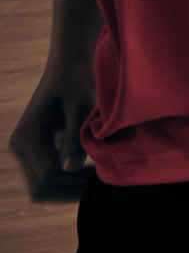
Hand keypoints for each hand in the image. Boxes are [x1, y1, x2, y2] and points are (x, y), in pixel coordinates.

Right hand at [10, 54, 95, 200]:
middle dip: (71, 190)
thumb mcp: (82, 104)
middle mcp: (20, 145)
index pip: (48, 174)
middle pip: (40, 187)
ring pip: (42, 186)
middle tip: (102, 182)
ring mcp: (26, 149)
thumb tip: (70, 168)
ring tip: (98, 178)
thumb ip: (75, 137)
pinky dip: (67, 179)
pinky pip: (47, 175)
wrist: (70, 61)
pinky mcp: (37, 148)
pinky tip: (91, 171)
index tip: (104, 175)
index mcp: (28, 135)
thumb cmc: (79, 77)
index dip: (76, 181)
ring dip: (69, 187)